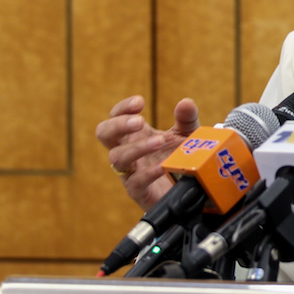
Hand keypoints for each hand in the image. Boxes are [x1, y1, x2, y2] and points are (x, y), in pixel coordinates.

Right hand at [96, 95, 200, 209]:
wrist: (189, 188)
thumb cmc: (181, 157)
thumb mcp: (187, 134)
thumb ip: (187, 119)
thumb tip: (186, 102)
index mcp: (135, 134)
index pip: (116, 116)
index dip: (123, 108)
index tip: (140, 102)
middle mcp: (128, 151)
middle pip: (104, 134)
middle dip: (118, 124)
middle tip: (140, 121)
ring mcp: (130, 172)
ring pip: (117, 158)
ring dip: (137, 147)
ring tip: (159, 141)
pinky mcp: (139, 191)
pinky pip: (135, 182)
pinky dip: (148, 173)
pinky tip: (162, 166)